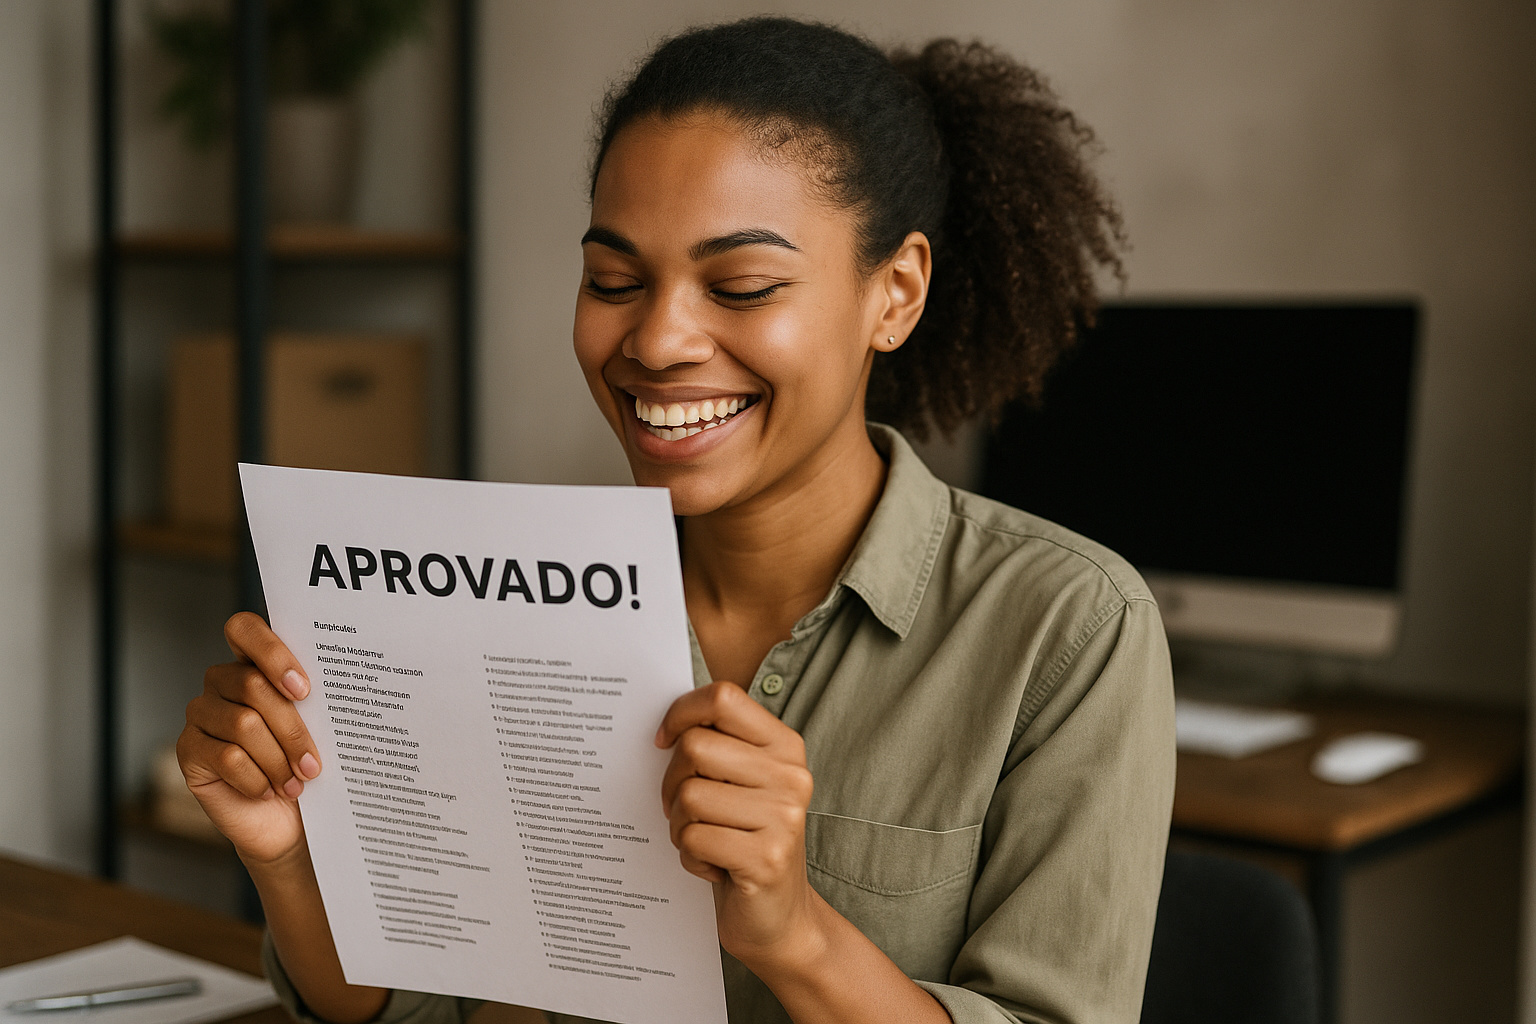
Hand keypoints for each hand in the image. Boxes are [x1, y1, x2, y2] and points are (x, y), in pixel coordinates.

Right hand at [177, 612, 321, 864]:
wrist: (289, 821)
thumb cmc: (306, 766)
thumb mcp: (318, 728)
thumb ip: (313, 701)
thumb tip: (339, 690)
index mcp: (255, 663)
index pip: (244, 629)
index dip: (272, 652)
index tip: (304, 689)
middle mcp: (222, 682)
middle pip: (254, 685)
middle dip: (292, 729)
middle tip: (313, 764)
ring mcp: (201, 713)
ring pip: (243, 724)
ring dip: (278, 760)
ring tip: (296, 783)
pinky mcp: (189, 749)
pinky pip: (226, 757)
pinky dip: (256, 779)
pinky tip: (269, 791)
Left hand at [656, 681, 816, 966]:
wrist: (780, 917)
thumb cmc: (746, 840)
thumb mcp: (743, 784)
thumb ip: (718, 747)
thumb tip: (663, 726)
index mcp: (785, 747)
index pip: (724, 698)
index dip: (681, 712)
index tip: (662, 740)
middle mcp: (791, 776)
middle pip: (695, 747)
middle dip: (672, 781)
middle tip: (683, 809)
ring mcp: (783, 818)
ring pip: (689, 796)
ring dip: (679, 825)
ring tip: (701, 839)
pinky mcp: (765, 859)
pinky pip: (694, 839)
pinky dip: (689, 856)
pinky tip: (712, 866)